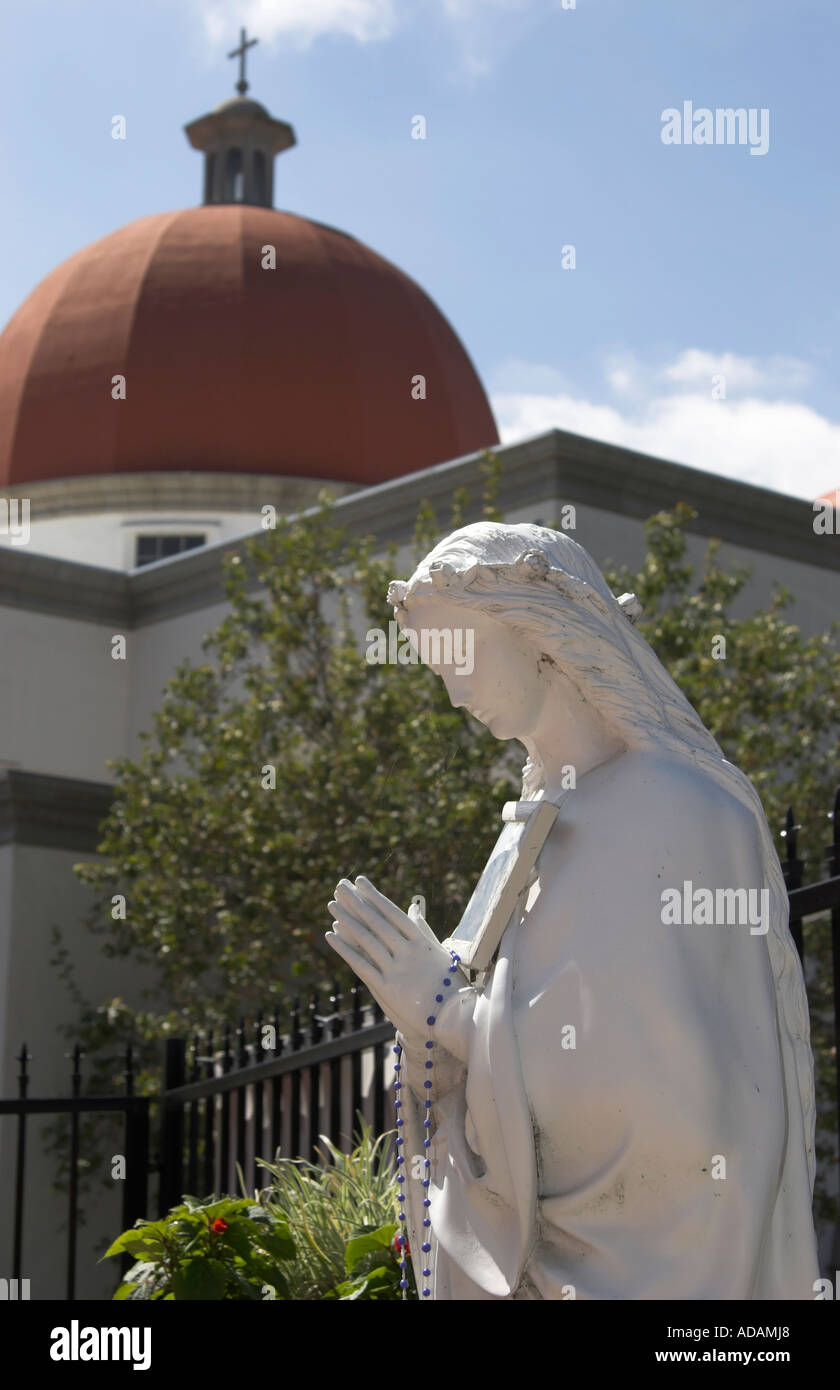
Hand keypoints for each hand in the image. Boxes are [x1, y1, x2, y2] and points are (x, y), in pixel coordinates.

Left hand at [325, 876, 458, 1042]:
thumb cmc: (450, 984)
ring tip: (332, 904)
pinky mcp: (387, 988)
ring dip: (347, 920)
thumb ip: (422, 929)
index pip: (393, 913)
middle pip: (377, 922)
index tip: (361, 882)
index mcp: (422, 942)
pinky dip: (345, 949)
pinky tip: (331, 935)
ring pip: (367, 940)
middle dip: (356, 902)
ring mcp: (397, 970)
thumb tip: (413, 907)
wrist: (455, 1018)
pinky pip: (361, 965)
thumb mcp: (438, 952)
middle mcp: (409, 952)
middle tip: (340, 886)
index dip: (375, 897)